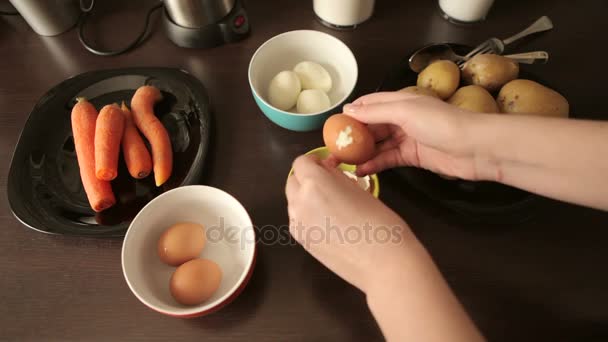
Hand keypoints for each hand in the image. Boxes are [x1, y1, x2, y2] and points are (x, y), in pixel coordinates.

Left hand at [285, 155, 484, 340]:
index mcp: (314, 183)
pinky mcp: (302, 243)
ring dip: (305, 197)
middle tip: (328, 184)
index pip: (301, 163)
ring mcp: (298, 224)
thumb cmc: (379, 221)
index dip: (314, 162)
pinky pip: (298, 221)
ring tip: (330, 206)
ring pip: (293, 202)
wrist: (384, 263)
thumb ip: (336, 177)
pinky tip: (328, 223)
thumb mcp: (358, 189)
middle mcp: (299, 202)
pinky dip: (307, 216)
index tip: (327, 167)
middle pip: (293, 181)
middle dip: (306, 178)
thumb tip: (326, 170)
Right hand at [343, 91, 496, 180]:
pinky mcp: (413, 157)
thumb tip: (349, 109)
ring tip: (344, 163)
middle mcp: (402, 118)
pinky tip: (361, 171)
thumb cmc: (442, 124)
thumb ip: (375, 112)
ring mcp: (408, 138)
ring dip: (362, 152)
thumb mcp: (405, 111)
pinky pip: (388, 159)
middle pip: (372, 126)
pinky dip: (375, 164)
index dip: (351, 113)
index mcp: (400, 101)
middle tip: (335, 148)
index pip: (369, 104)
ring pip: (378, 144)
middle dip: (353, 136)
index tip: (333, 126)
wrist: (475, 148)